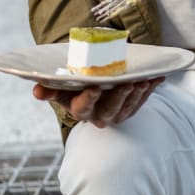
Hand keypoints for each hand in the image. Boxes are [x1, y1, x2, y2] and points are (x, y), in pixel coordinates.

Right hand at [34, 78, 162, 128]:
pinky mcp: (130, 109)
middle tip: (128, 84)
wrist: (92, 85)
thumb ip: (50, 88)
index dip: (88, 98)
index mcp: (79, 110)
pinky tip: (157, 78)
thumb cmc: (75, 84)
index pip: (82, 108)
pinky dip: (150, 91)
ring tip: (144, 81)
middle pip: (109, 111)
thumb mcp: (62, 85)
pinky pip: (141, 102)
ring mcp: (117, 114)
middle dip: (120, 98)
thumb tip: (37, 90)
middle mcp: (98, 116)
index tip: (94, 86)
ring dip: (137, 95)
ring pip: (128, 108)